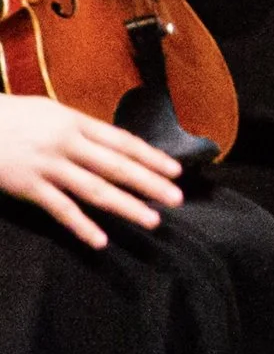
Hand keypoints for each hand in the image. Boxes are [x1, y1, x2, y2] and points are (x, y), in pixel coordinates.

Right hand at [0, 99, 183, 246]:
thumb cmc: (11, 117)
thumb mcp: (50, 113)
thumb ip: (79, 129)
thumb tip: (109, 144)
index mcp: (74, 122)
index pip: (122, 141)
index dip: (150, 157)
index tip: (175, 170)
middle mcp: (67, 143)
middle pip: (116, 166)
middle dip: (149, 183)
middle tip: (177, 198)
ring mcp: (48, 166)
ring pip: (95, 189)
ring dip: (126, 206)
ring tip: (152, 220)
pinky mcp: (28, 186)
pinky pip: (60, 209)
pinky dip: (81, 226)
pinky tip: (101, 240)